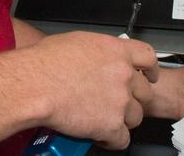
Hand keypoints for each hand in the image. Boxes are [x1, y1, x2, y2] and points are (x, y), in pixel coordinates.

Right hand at [23, 31, 159, 149]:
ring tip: (100, 118)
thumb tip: (97, 60)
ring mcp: (120, 100)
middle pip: (144, 92)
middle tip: (114, 102)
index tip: (148, 76)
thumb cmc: (44, 63)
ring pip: (135, 117)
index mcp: (116, 50)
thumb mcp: (76, 42)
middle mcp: (123, 74)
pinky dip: (111, 140)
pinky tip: (98, 134)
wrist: (34, 84)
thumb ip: (97, 52)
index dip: (150, 69)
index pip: (148, 57)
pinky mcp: (112, 125)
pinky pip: (122, 139)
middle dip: (131, 99)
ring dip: (120, 120)